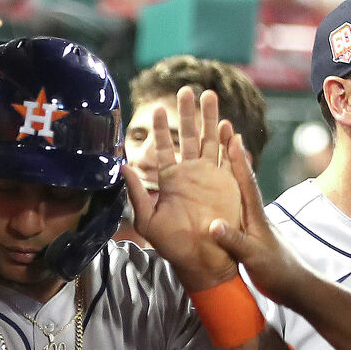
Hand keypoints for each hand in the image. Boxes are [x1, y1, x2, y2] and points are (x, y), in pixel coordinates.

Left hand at [126, 88, 246, 290]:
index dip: (161, 129)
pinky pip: (228, 157)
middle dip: (188, 113)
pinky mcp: (227, 183)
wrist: (202, 259)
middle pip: (189, 136)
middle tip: (186, 90)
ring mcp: (210, 176)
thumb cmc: (173, 245)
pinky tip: (228, 124)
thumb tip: (122, 167)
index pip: (164, 148)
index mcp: (170, 180)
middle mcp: (190, 173)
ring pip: (210, 140)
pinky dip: (229, 140)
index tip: (157, 110)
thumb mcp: (148, 220)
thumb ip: (136, 193)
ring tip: (210, 94)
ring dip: (211, 118)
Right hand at [209, 133, 310, 293]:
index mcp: (255, 216)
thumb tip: (214, 224)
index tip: (231, 135)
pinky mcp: (251, 230)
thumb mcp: (253, 257)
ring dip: (227, 166)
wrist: (295, 287)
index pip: (246, 182)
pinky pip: (235, 204)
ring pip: (237, 188)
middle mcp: (254, 213)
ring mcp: (253, 221)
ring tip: (218, 145)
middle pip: (240, 176)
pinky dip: (226, 189)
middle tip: (223, 125)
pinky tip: (219, 185)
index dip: (238, 159)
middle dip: (230, 152)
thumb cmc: (277, 272)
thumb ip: (234, 241)